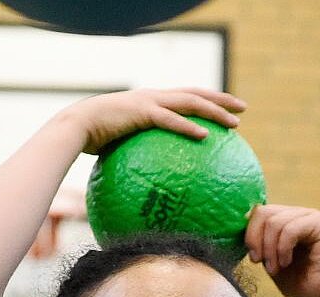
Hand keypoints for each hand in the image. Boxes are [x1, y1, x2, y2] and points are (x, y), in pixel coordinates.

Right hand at [66, 88, 245, 153]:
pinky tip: (205, 135)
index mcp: (151, 101)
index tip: (228, 108)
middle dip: (221, 99)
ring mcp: (148, 102)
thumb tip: (153, 179)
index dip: (208, 100)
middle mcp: (154, 96)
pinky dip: (188, 126)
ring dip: (214, 111)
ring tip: (235, 122)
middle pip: (196, 93)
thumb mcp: (123, 145)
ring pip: (190, 102)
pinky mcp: (141, 112)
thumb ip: (142, 153)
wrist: (75, 127)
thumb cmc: (96, 139)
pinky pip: (170, 120)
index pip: (186, 97)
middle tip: (243, 107)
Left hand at [246, 205, 319, 296]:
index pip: (259, 212)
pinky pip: (290, 229)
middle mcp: (299, 213)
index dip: (250, 234)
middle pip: (264, 212)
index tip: (254, 258)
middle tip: (262, 263)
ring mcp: (311, 216)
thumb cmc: (299, 283)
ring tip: (276, 268)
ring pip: (274, 222)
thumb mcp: (270, 258)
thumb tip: (242, 220)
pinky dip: (283, 248)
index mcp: (286, 219)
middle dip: (257, 240)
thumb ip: (259, 240)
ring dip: (270, 249)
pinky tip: (287, 262)